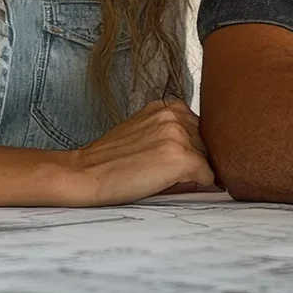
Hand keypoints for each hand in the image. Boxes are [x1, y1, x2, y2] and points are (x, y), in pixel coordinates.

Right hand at [56, 99, 217, 205]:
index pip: (199, 129)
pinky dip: (198, 186)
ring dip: (195, 172)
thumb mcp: (144, 133)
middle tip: (167, 173)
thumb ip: (172, 134)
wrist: (84, 173)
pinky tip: (172, 186)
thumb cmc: (110, 160)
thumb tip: (205, 157)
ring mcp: (179, 135)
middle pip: (206, 143)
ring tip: (164, 179)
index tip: (175, 161)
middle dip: (195, 160)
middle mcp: (175, 114)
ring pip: (208, 159)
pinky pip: (208, 177)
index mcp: (167, 106)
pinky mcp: (181, 158)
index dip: (191, 149)